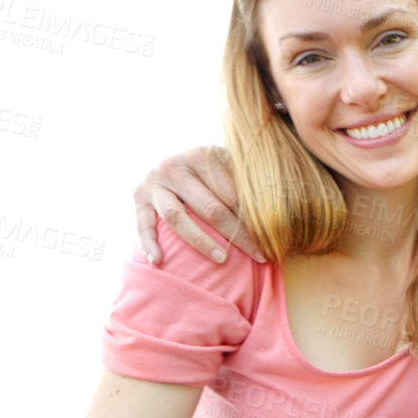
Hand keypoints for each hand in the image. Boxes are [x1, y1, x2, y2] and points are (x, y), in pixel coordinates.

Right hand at [133, 145, 262, 265]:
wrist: (174, 165)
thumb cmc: (213, 174)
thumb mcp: (229, 168)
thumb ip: (247, 183)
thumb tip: (279, 210)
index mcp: (202, 155)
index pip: (231, 193)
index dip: (252, 218)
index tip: (271, 238)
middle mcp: (174, 165)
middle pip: (209, 208)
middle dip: (237, 235)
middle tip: (258, 255)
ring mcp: (154, 182)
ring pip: (176, 217)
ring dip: (200, 241)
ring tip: (222, 260)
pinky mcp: (138, 197)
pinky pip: (143, 223)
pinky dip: (149, 243)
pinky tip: (158, 261)